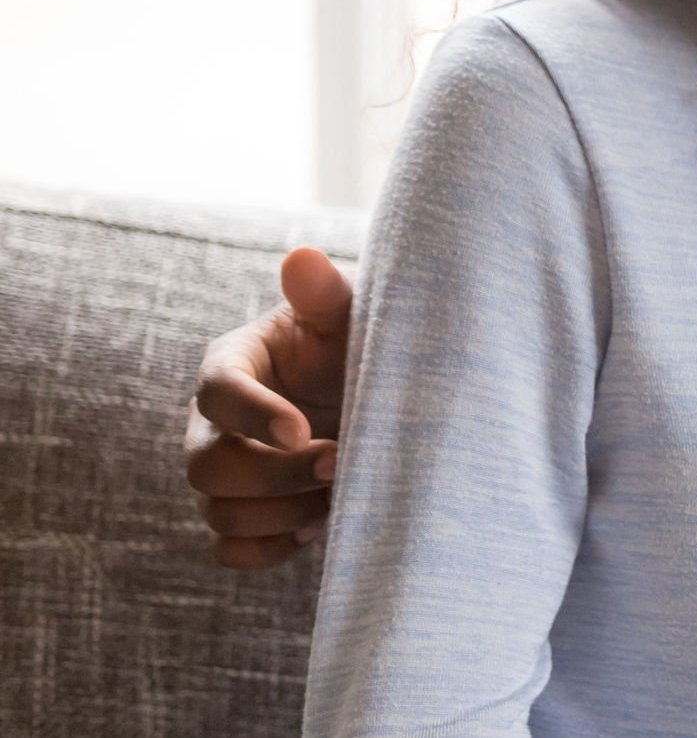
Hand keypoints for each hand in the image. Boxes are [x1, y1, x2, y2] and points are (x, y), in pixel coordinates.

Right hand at [184, 245, 352, 567]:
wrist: (374, 389)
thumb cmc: (354, 342)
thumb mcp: (346, 314)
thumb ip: (325, 292)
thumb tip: (302, 258)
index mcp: (231, 363)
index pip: (217, 392)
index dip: (254, 416)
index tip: (303, 431)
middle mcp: (213, 423)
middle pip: (208, 466)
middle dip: (276, 474)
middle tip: (341, 463)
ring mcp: (224, 471)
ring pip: (219, 513)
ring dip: (281, 513)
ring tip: (341, 496)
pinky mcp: (242, 512)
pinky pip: (228, 551)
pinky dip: (269, 550)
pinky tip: (316, 529)